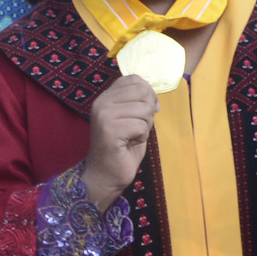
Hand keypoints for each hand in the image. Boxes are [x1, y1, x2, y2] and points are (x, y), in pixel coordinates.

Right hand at [83, 75, 159, 205]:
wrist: (106, 176)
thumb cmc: (122, 149)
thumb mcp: (132, 119)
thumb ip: (139, 103)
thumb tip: (154, 98)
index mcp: (105, 97)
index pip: (134, 79)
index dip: (147, 94)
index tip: (144, 113)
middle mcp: (101, 102)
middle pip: (142, 92)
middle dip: (148, 111)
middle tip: (137, 128)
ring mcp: (103, 115)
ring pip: (144, 109)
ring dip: (145, 127)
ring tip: (132, 137)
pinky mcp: (109, 129)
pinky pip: (141, 125)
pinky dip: (141, 137)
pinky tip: (129, 144)